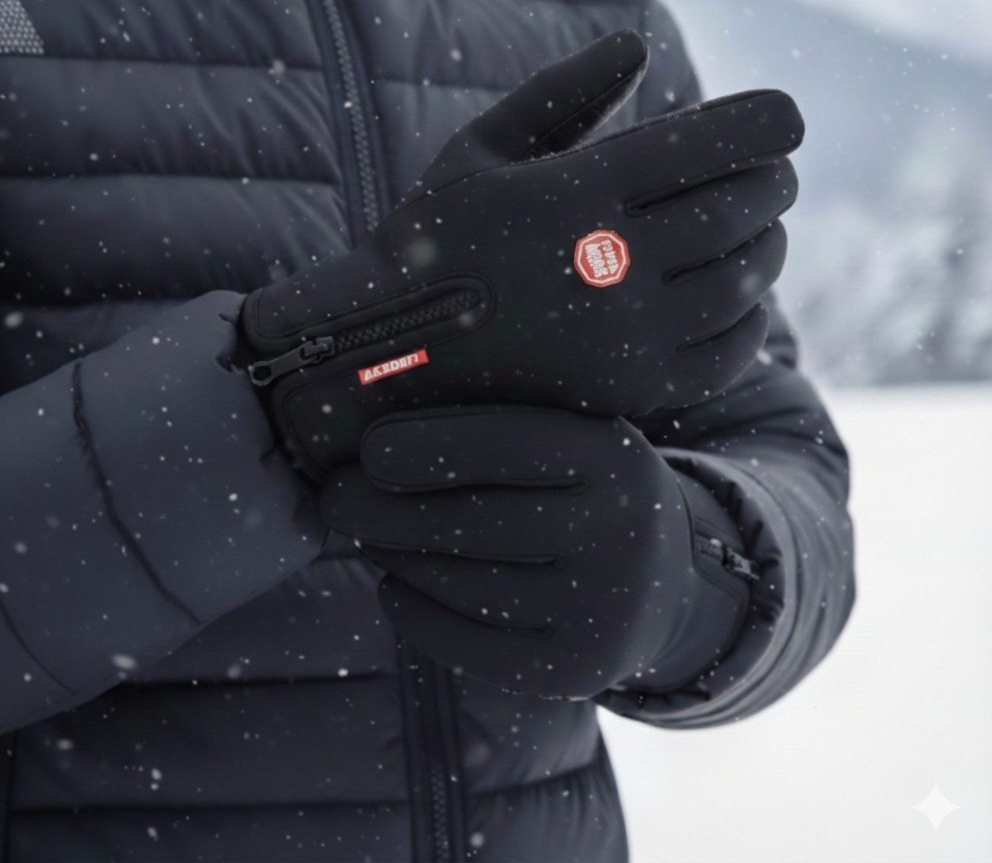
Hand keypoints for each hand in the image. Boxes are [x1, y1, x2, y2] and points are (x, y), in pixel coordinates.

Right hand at [243, 30, 801, 480]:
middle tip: (775, 174)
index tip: (786, 119)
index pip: (713, 143)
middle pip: (743, 208)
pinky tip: (739, 296)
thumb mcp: (481, 148)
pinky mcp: (631, 393)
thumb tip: (638, 44)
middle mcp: (610, 266)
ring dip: (770, 244)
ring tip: (760, 228)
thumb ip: (562, 92)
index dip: (769, 122)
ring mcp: (625, 338)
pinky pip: (729, 351)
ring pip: (745, 279)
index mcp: (575, 194)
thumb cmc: (438, 237)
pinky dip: (751, 317)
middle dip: (775, 181)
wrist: (391, 352)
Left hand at [321, 406, 751, 698]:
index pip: (509, 444)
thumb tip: (377, 442)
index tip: (370, 448)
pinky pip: (475, 646)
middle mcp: (621, 533)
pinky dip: (419, 617)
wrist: (662, 581)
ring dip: (399, 558)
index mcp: (616, 456)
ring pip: (469, 585)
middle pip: (478, 521)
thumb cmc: (586, 491)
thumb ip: (498, 433)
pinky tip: (393, 588)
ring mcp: (604, 610)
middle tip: (337, 496)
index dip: (430, 445)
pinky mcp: (576, 670)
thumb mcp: (572, 442)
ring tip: (365, 536)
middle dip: (389, 509)